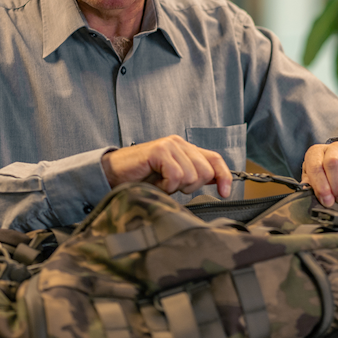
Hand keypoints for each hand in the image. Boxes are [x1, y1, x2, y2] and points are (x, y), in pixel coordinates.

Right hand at [101, 135, 231, 197]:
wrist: (112, 174)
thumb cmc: (141, 178)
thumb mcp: (172, 179)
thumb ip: (192, 177)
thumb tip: (217, 183)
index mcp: (186, 149)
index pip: (215, 159)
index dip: (224, 176)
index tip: (225, 193)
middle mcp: (180, 143)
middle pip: (205, 171)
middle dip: (192, 187)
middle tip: (172, 187)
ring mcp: (170, 145)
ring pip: (191, 176)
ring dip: (176, 187)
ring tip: (161, 184)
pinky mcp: (159, 150)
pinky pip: (176, 176)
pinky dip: (166, 186)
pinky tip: (156, 182)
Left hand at [301, 141, 337, 206]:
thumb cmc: (328, 178)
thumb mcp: (315, 181)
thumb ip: (310, 186)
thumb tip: (306, 194)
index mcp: (317, 153)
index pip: (315, 166)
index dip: (321, 185)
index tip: (327, 201)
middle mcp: (334, 148)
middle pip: (333, 162)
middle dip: (337, 185)